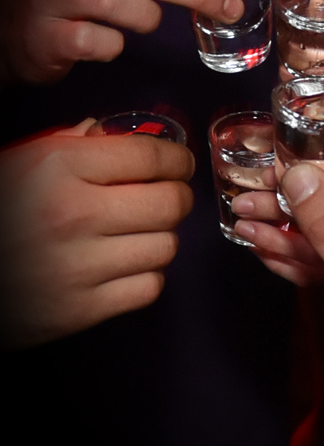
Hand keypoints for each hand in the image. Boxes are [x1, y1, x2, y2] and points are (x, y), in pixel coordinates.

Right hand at [0, 119, 194, 348]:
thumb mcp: (21, 162)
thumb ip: (71, 144)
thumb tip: (110, 134)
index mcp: (59, 167)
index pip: (149, 157)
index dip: (177, 159)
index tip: (180, 163)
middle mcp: (74, 214)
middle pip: (169, 203)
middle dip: (179, 196)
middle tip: (170, 195)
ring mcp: (78, 266)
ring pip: (165, 247)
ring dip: (162, 236)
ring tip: (144, 230)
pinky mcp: (80, 310)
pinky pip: (148, 288)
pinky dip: (147, 274)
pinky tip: (129, 264)